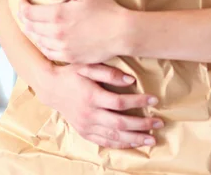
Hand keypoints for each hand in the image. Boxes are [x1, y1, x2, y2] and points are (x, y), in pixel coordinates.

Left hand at [19, 0, 128, 63]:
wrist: (121, 33)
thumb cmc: (105, 9)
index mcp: (57, 15)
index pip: (29, 13)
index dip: (21, 7)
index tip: (22, 1)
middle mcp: (56, 33)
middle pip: (31, 27)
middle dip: (25, 18)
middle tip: (25, 12)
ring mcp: (62, 48)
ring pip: (38, 41)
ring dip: (33, 32)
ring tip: (34, 25)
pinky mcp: (69, 58)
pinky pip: (48, 53)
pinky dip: (43, 45)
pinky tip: (45, 40)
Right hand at [36, 62, 162, 148]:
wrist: (51, 87)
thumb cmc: (72, 73)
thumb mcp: (88, 66)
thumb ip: (109, 72)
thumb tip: (131, 80)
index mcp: (92, 96)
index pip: (120, 102)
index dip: (139, 102)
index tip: (154, 100)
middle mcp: (90, 114)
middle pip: (120, 123)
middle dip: (142, 124)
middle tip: (159, 123)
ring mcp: (86, 125)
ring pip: (114, 136)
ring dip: (134, 138)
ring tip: (151, 139)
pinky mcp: (84, 131)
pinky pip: (104, 142)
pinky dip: (120, 144)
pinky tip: (132, 143)